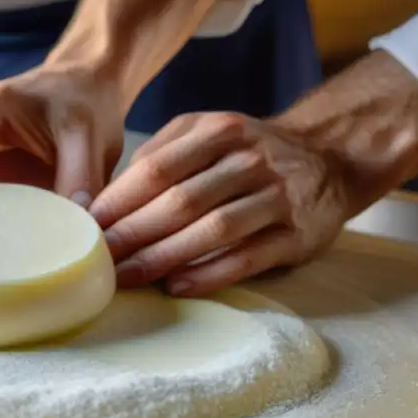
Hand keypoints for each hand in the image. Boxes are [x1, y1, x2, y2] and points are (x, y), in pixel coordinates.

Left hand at [89, 112, 353, 295]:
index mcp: (220, 132)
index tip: (87, 227)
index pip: (157, 169)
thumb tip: (110, 191)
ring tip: (127, 278)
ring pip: (212, 230)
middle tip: (97, 259)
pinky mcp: (297, 235)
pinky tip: (176, 287)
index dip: (118, 201)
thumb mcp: (208, 131)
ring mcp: (276, 198)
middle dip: (133, 233)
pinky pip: (247, 258)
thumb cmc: (250, 152)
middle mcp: (250, 161)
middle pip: (180, 201)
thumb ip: (161, 151)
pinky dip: (209, 274)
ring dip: (164, 256)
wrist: (331, 160)